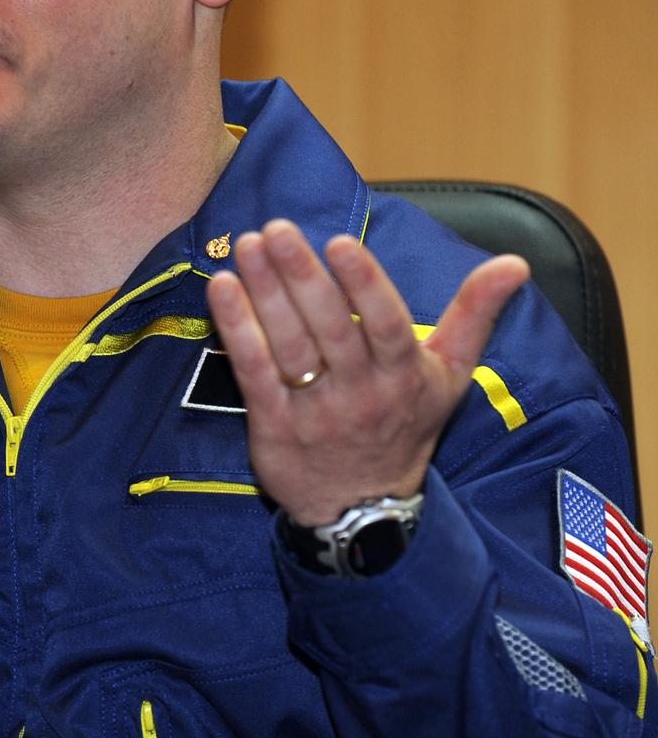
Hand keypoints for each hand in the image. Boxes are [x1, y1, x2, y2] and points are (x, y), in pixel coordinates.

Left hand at [206, 220, 529, 525]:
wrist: (365, 508)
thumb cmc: (406, 425)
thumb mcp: (450, 376)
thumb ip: (475, 314)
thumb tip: (514, 264)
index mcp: (404, 374)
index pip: (385, 323)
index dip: (363, 283)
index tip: (339, 242)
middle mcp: (361, 392)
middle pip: (329, 326)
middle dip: (301, 273)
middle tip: (274, 229)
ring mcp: (315, 411)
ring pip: (288, 344)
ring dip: (264, 292)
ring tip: (246, 247)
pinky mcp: (274, 426)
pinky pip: (252, 372)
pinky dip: (236, 328)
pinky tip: (222, 288)